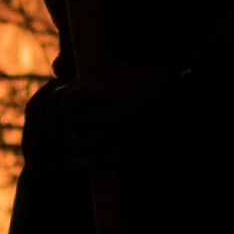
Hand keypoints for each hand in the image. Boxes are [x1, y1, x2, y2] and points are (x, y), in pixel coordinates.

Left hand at [66, 64, 189, 169]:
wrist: (176, 103)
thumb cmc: (144, 81)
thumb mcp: (116, 69)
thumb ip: (85, 77)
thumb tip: (57, 91)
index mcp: (106, 92)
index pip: (68, 101)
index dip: (68, 102)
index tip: (73, 103)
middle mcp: (110, 115)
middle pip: (72, 122)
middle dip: (73, 121)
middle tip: (80, 121)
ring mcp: (117, 136)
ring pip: (79, 144)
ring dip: (78, 141)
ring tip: (85, 137)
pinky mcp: (124, 154)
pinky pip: (91, 164)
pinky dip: (81, 163)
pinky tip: (79, 160)